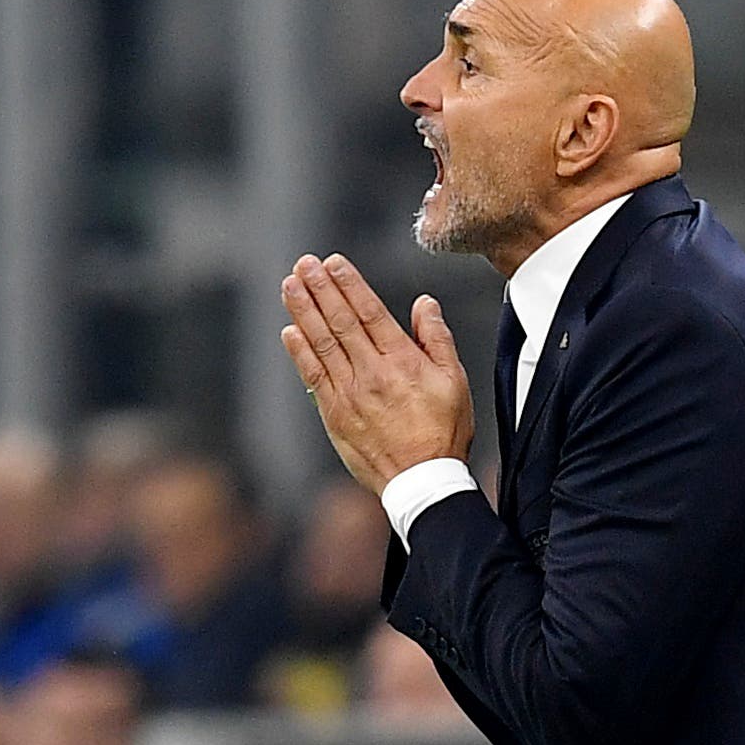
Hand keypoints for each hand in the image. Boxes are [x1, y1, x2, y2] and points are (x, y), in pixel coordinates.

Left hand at [280, 253, 474, 495]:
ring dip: (303, 311)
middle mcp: (372, 373)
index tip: (333, 263)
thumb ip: (437, 338)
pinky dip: (299, 352)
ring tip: (290, 286)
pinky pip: (313, 376)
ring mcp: (349, 393)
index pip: (369, 312)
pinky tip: (289, 330)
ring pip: (321, 343)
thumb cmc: (442, 432)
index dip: (349, 284)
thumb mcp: (455, 381)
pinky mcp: (334, 414)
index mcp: (402, 361)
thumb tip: (424, 303)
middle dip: (320, 289)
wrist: (421, 481)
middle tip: (305, 264)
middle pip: (340, 322)